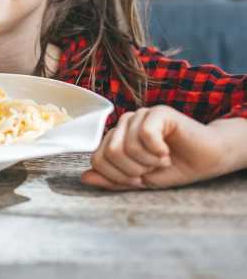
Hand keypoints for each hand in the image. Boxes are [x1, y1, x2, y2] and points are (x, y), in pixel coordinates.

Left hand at [81, 105, 230, 190]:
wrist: (207, 160)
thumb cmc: (173, 169)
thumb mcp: (138, 180)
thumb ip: (112, 178)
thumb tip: (84, 178)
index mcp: (115, 138)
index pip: (97, 159)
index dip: (117, 177)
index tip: (138, 180)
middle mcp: (124, 124)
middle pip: (109, 153)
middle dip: (132, 171)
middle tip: (150, 169)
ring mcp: (139, 115)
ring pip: (126, 146)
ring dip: (147, 163)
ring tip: (162, 160)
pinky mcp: (158, 112)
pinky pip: (145, 134)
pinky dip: (157, 151)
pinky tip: (167, 152)